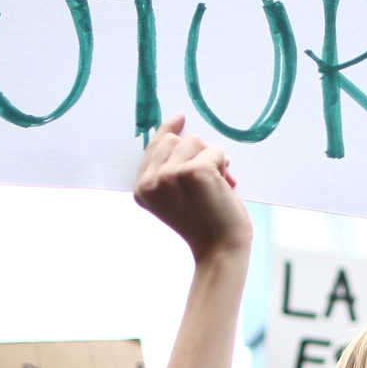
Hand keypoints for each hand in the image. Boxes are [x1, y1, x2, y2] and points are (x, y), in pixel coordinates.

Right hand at [133, 115, 251, 260]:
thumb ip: (172, 169)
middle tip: (209, 179)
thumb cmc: (205, 223)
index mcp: (142, 188)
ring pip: (196, 142)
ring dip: (212, 160)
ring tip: (216, 185)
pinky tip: (223, 187)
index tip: (180, 118)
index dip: (168, 130)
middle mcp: (151, 181)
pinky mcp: (194, 172)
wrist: (220, 249)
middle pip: (175, 140)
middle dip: (197, 152)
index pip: (154, 146)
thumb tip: (182, 132)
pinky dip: (224, 167)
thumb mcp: (178, 196)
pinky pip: (215, 152)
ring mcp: (171, 175)